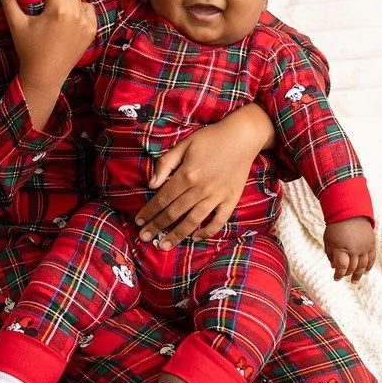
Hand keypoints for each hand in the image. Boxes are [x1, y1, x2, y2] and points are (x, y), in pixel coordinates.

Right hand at [0, 0, 95, 127]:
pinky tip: (65, 15)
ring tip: (54, 1)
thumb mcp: (16, 23)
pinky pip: (87, 7)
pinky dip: (77, 6)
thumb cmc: (28, 49)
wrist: (46, 75)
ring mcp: (87, 22)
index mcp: (58, 10)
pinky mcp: (92, 29)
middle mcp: (76, 13)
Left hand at [134, 111, 265, 248]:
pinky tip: (195, 237)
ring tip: (163, 246)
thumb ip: (166, 164)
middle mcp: (200, 188)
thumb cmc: (210, 138)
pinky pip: (218, 221)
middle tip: (144, 238)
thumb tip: (152, 184)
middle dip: (157, 226)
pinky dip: (207, 232)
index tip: (139, 222)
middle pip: (174, 212)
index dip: (149, 211)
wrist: (242, 136)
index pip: (163, 198)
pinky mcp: (231, 200)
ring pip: (193, 221)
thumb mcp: (184, 144)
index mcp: (187, 174)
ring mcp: (217, 196)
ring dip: (177, 235)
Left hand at [322, 217, 375, 282]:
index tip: (336, 278)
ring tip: (355, 280)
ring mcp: (364, 247)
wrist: (350, 211)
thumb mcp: (328, 239)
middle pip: (352, 268)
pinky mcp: (371, 244)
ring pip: (363, 266)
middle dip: (347, 274)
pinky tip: (366, 272)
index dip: (338, 275)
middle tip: (344, 277)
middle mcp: (354, 249)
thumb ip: (330, 254)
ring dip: (359, 274)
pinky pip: (372, 259)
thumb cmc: (336, 226)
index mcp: (341, 248)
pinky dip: (369, 266)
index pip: (341, 267)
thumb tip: (334, 267)